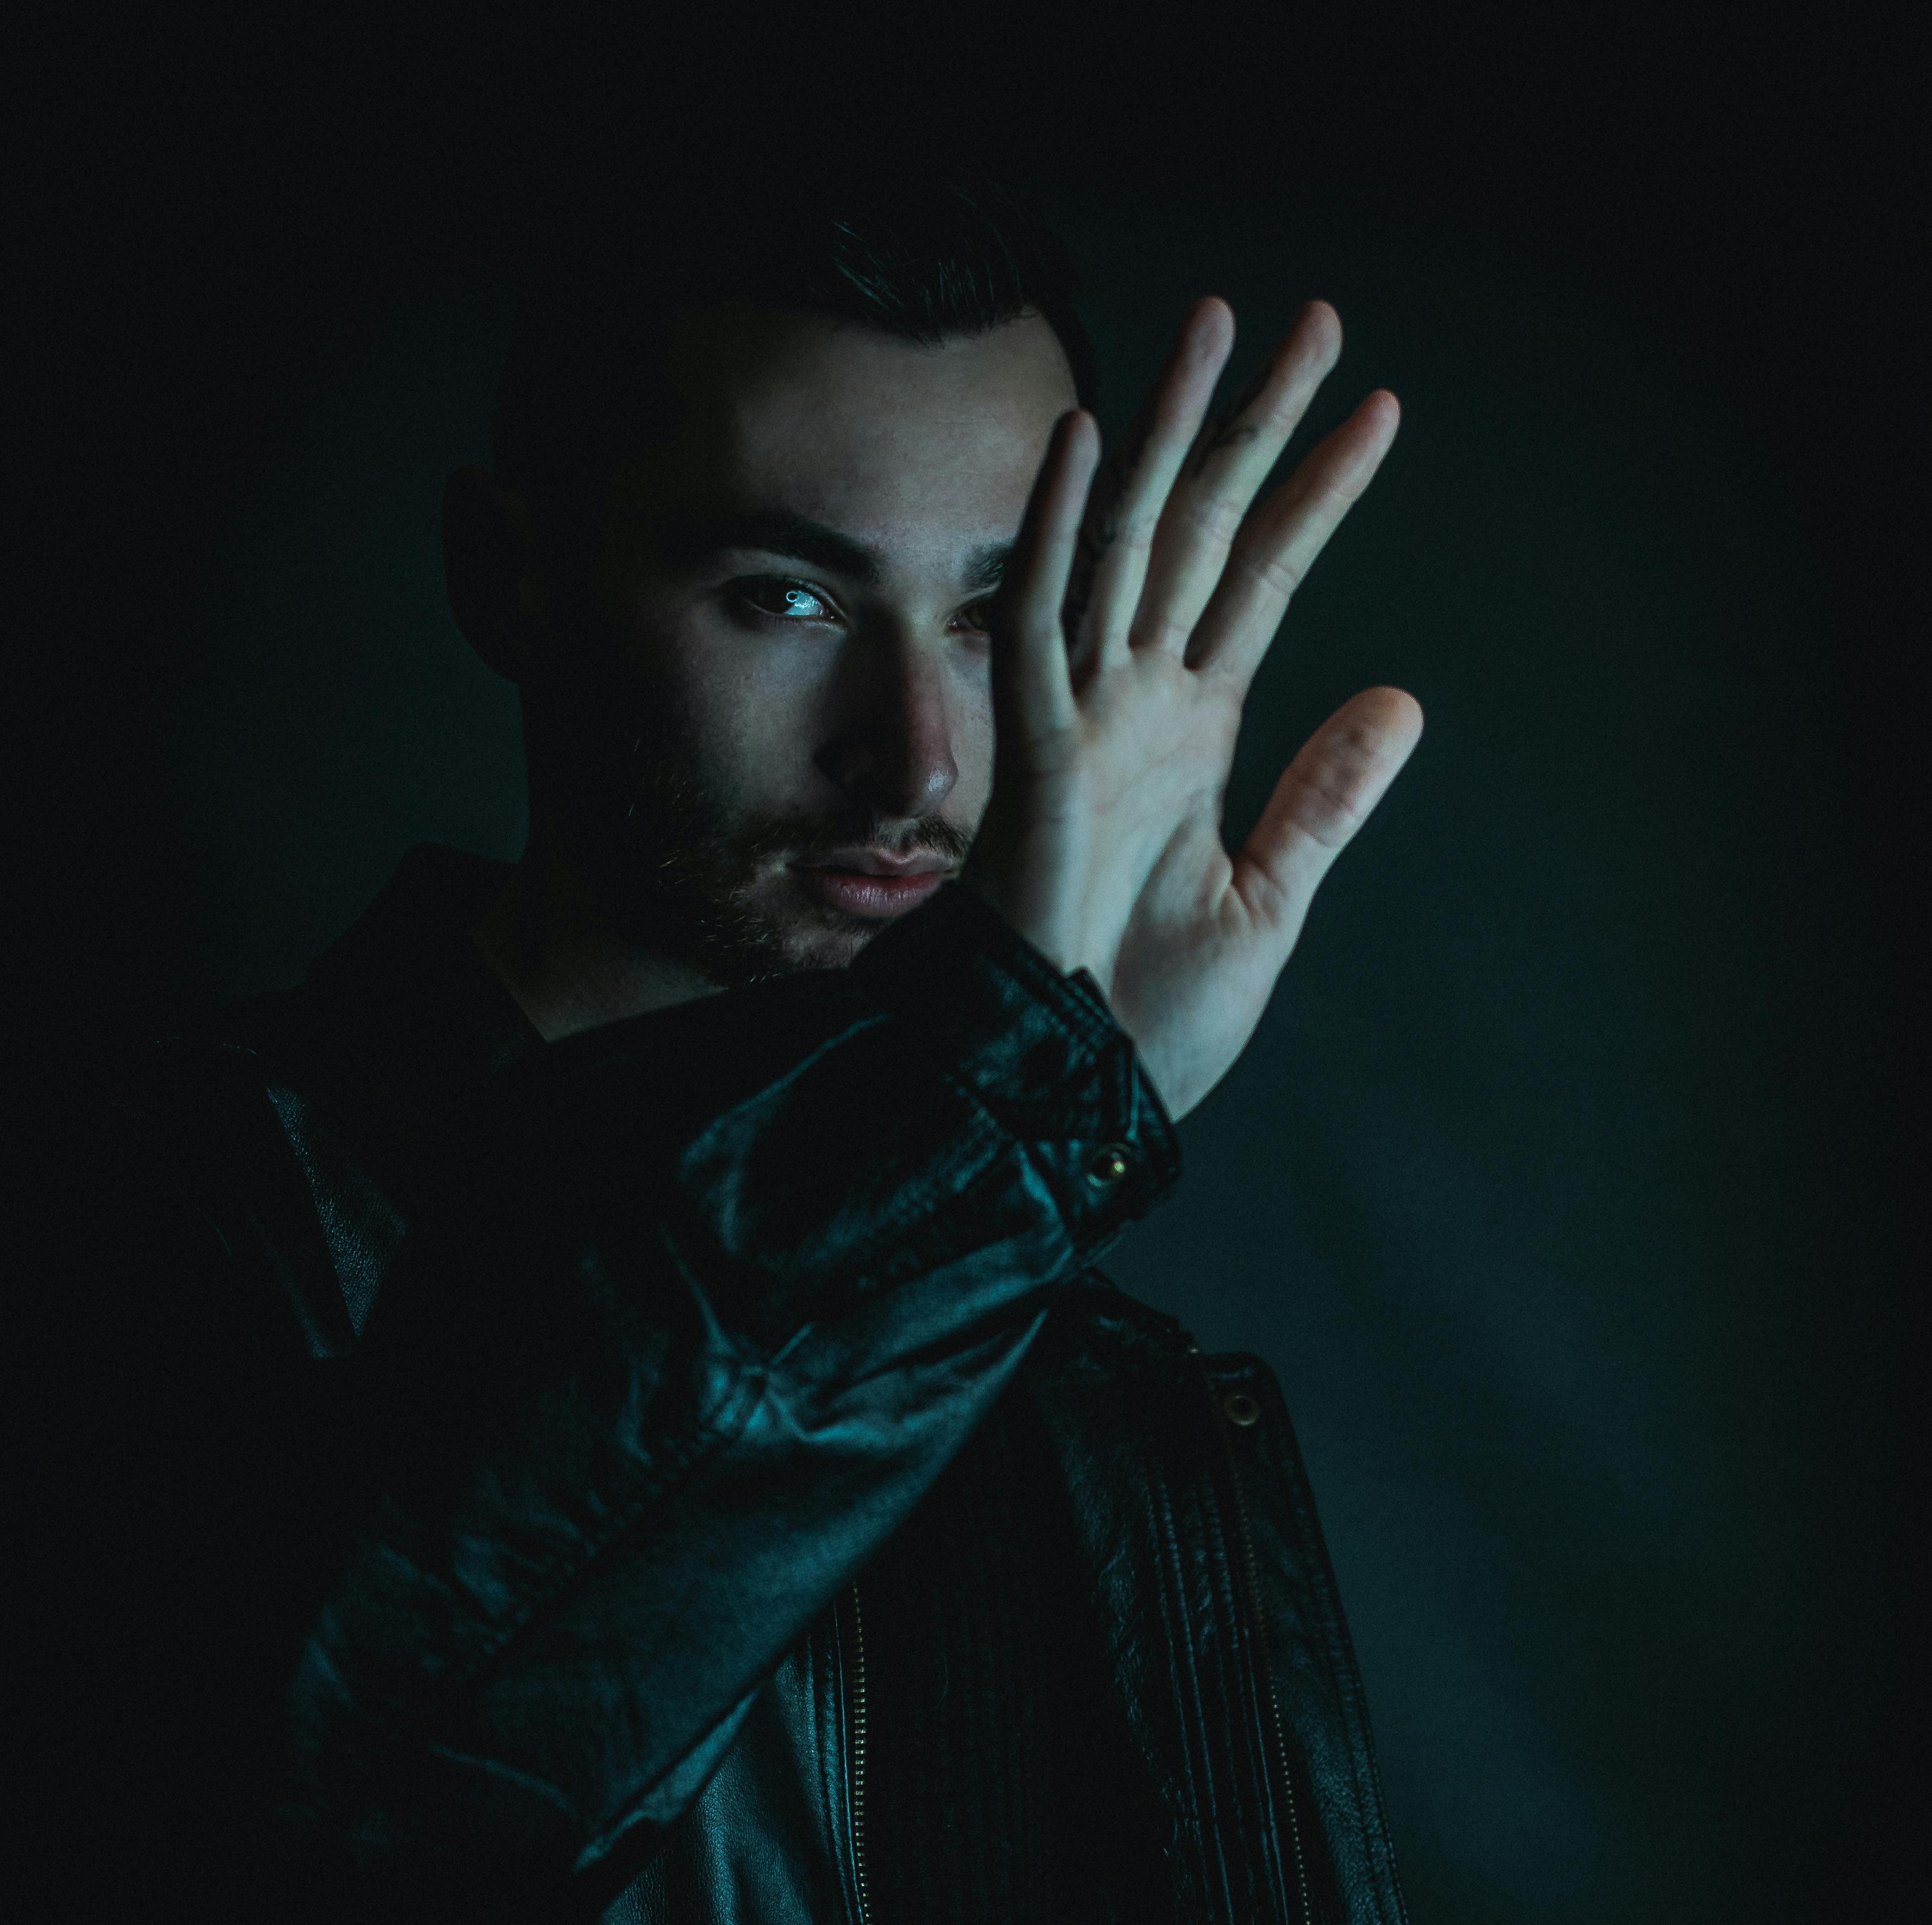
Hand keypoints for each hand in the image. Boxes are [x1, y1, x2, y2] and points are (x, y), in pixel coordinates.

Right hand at [963, 296, 1420, 1117]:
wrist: (1074, 1091)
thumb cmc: (1152, 1016)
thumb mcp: (1266, 898)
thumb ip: (1325, 794)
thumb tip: (1402, 697)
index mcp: (1191, 733)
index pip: (1263, 581)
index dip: (1319, 496)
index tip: (1377, 412)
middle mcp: (1136, 703)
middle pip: (1203, 530)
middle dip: (1256, 424)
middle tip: (1311, 317)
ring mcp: (1080, 718)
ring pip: (1127, 542)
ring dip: (1172, 433)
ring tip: (1222, 325)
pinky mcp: (1030, 751)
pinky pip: (1037, 619)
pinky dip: (1056, 528)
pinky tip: (1088, 437)